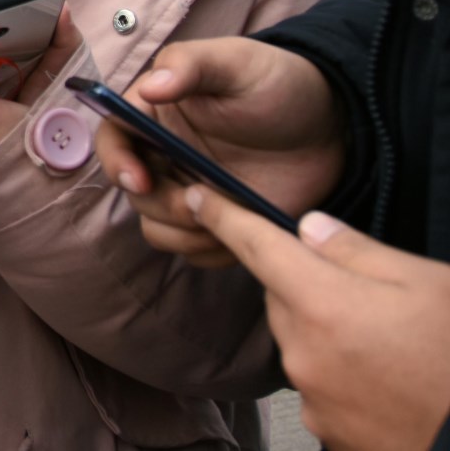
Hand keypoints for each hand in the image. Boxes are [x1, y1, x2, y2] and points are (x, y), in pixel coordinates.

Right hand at [92, 37, 345, 267]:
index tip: (139, 179)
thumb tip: (150, 88)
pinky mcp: (220, 222)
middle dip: (160, 204)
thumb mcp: (234, 62)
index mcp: (155, 116)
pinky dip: (212, 250)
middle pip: (133, 192)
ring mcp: (191, 192)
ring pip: (158, 228)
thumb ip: (189, 65)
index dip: (116, 162)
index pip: (113, 139)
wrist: (333, 124)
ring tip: (226, 220)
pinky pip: (196, 251)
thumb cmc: (277, 82)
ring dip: (182, 233)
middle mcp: (164, 157)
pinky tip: (244, 232)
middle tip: (199, 202)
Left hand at [189, 190, 449, 449]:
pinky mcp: (326, 432)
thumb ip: (358, 251)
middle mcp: (303, 352)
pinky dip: (339, 375)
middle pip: (282, 299)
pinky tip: (384, 378)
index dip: (223, 216)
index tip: (197, 197)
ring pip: (299, 342)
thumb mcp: (427, 282)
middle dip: (309, 287)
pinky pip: (317, 385)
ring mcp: (312, 397)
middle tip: (367, 295)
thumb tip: (310, 229)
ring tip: (388, 342)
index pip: (255, 247)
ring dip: (326, 334)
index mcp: (323, 304)